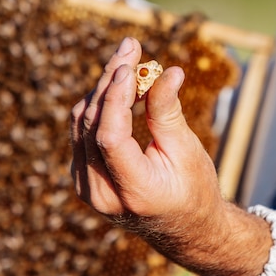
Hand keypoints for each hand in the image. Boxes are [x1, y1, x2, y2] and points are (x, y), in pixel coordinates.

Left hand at [70, 37, 272, 275]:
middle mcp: (101, 193)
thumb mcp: (186, 151)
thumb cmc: (194, 190)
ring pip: (82, 124)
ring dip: (102, 88)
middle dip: (109, 80)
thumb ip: (168, 112)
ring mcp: (86, 187)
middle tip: (130, 46)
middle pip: (91, 124)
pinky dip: (99, 105)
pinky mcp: (82, 177)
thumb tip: (169, 70)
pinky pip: (81, 132)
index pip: (110, 136)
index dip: (115, 96)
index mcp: (133, 191)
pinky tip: (118, 84)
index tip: (130, 64)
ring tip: (127, 59)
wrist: (184, 228)